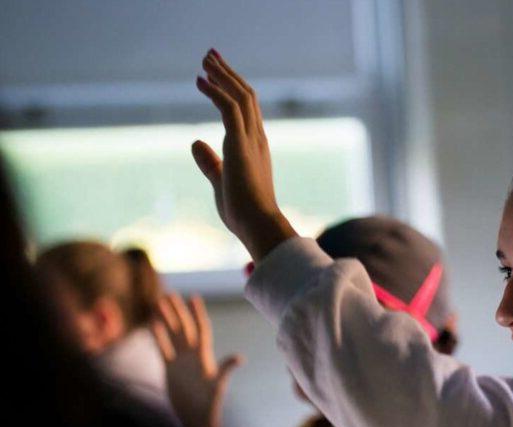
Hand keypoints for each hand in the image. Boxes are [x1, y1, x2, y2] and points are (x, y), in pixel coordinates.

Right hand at [153, 293, 242, 426]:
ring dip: (166, 320)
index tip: (194, 297)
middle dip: (178, 311)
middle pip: (184, 328)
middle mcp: (193, 355)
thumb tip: (239, 358)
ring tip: (158, 302)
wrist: (196, 418)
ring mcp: (181, 361)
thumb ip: (226, 369)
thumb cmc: (209, 404)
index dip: (197, 313)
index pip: (201, 329)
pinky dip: (158, 336)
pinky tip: (152, 323)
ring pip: (172, 335)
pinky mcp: (170, 369)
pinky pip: (162, 348)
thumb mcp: (218, 385)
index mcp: (204, 356)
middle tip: (170, 294)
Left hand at [192, 48, 296, 260]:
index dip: (232, 88)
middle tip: (210, 56)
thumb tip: (195, 143)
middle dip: (228, 73)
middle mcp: (257, 138)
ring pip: (240, 96)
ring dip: (221, 75)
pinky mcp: (240, 143)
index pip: (247, 110)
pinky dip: (215, 90)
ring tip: (205, 60)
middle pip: (246, 95)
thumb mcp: (221, 181)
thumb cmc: (242, 211)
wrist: (257, 224)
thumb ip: (210, 161)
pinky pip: (228, 108)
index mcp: (255, 147)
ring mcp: (251, 139)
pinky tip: (199, 80)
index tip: (216, 74)